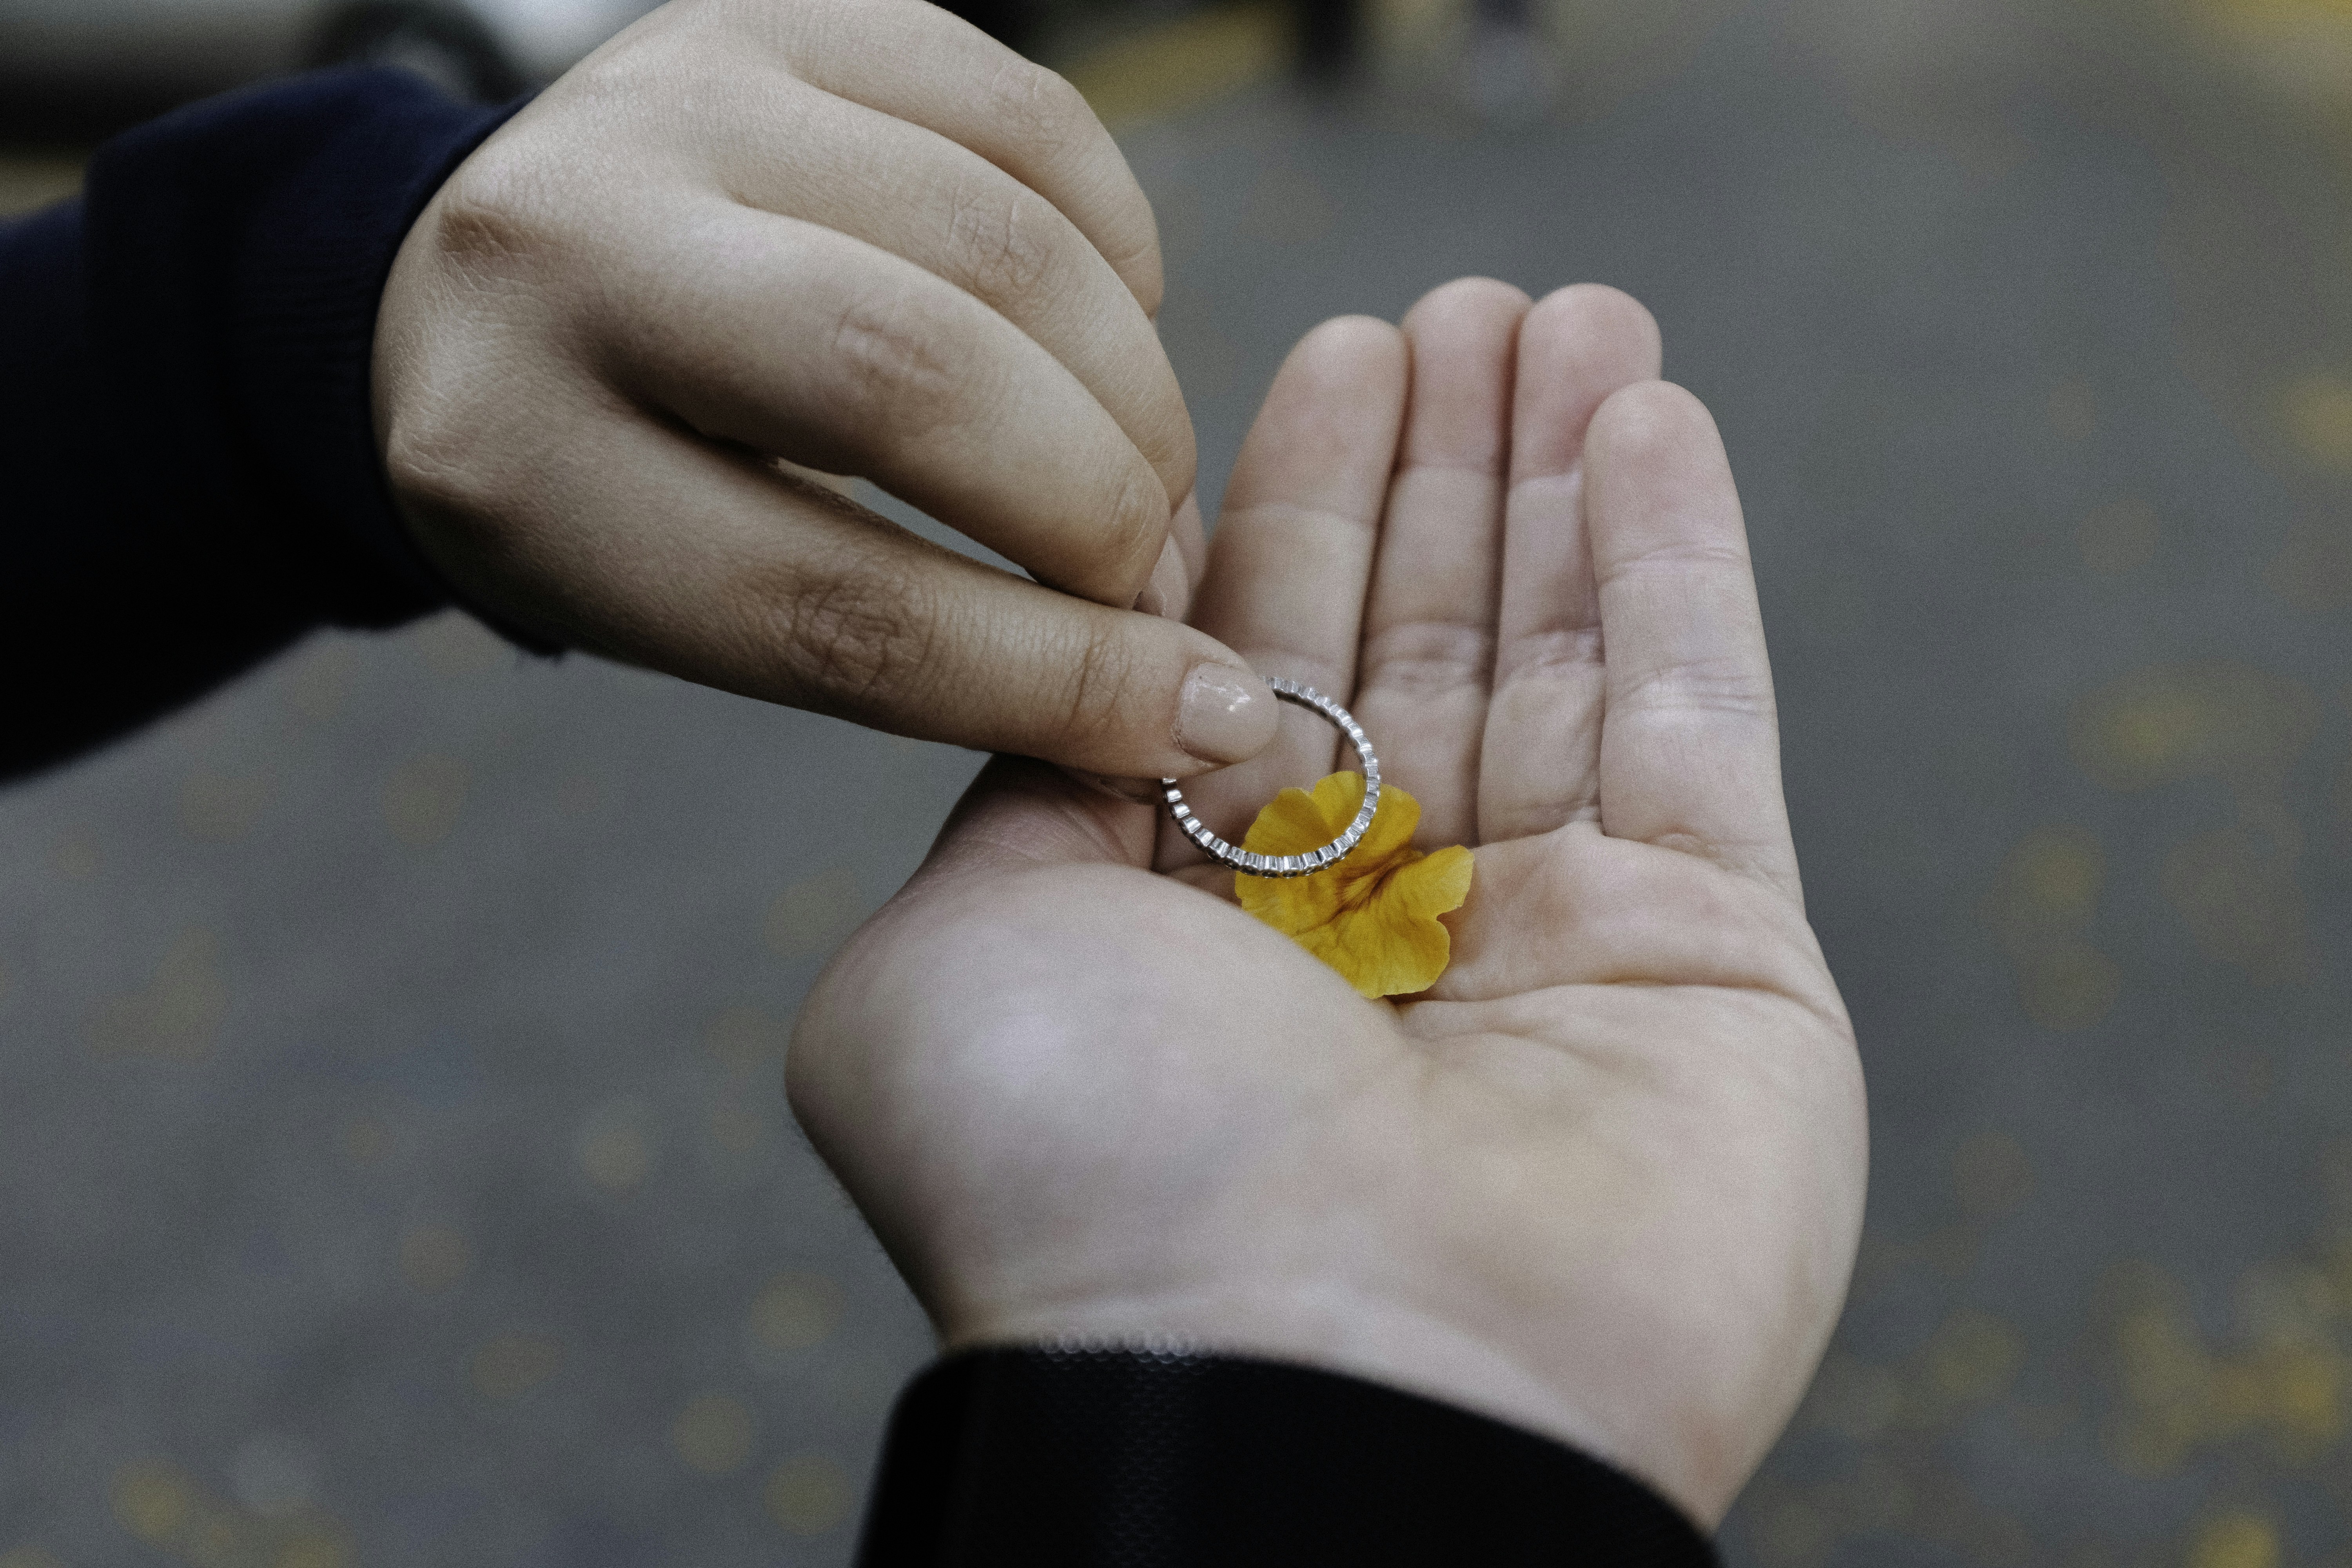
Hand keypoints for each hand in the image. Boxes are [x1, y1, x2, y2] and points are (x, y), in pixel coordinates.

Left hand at [372, 0, 1276, 776]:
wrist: (496, 284)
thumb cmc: (608, 484)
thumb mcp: (686, 606)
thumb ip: (909, 657)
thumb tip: (1184, 701)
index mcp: (519, 463)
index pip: (830, 605)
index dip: (1048, 677)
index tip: (1195, 716)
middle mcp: (574, 246)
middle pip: (913, 379)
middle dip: (1099, 504)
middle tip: (1153, 579)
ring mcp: (686, 96)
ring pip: (1001, 240)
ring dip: (1132, 387)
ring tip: (1139, 473)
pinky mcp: (792, 14)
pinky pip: (1031, 122)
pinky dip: (1116, 252)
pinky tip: (1106, 330)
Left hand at [788, 280, 1865, 1524]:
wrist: (1307, 1392)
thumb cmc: (1095, 1190)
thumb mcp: (953, 963)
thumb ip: (1017, 801)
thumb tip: (1092, 684)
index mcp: (1202, 929)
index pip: (1264, 663)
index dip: (1300, 500)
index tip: (1340, 354)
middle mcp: (1377, 937)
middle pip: (1426, 640)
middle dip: (1450, 466)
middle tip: (1477, 301)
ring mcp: (1557, 948)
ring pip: (1570, 654)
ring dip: (1570, 474)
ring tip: (1575, 317)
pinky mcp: (1720, 962)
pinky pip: (1704, 717)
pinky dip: (1682, 564)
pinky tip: (1653, 421)